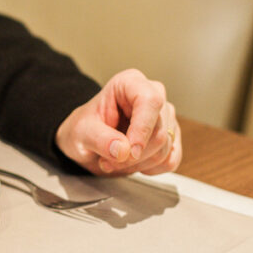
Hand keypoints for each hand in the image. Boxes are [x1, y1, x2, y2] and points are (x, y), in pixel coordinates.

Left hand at [55, 68, 181, 175]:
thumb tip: (122, 150)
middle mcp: (153, 95)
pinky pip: (170, 160)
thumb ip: (99, 139)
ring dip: (136, 164)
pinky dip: (149, 169)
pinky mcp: (171, 138)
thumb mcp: (80, 132)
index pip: (150, 100)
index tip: (130, 151)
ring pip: (164, 148)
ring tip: (112, 160)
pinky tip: (131, 164)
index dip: (142, 128)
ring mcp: (166, 117)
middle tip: (106, 161)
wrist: (86, 140)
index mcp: (130, 83)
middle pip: (159, 131)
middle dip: (132, 155)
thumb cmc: (84, 128)